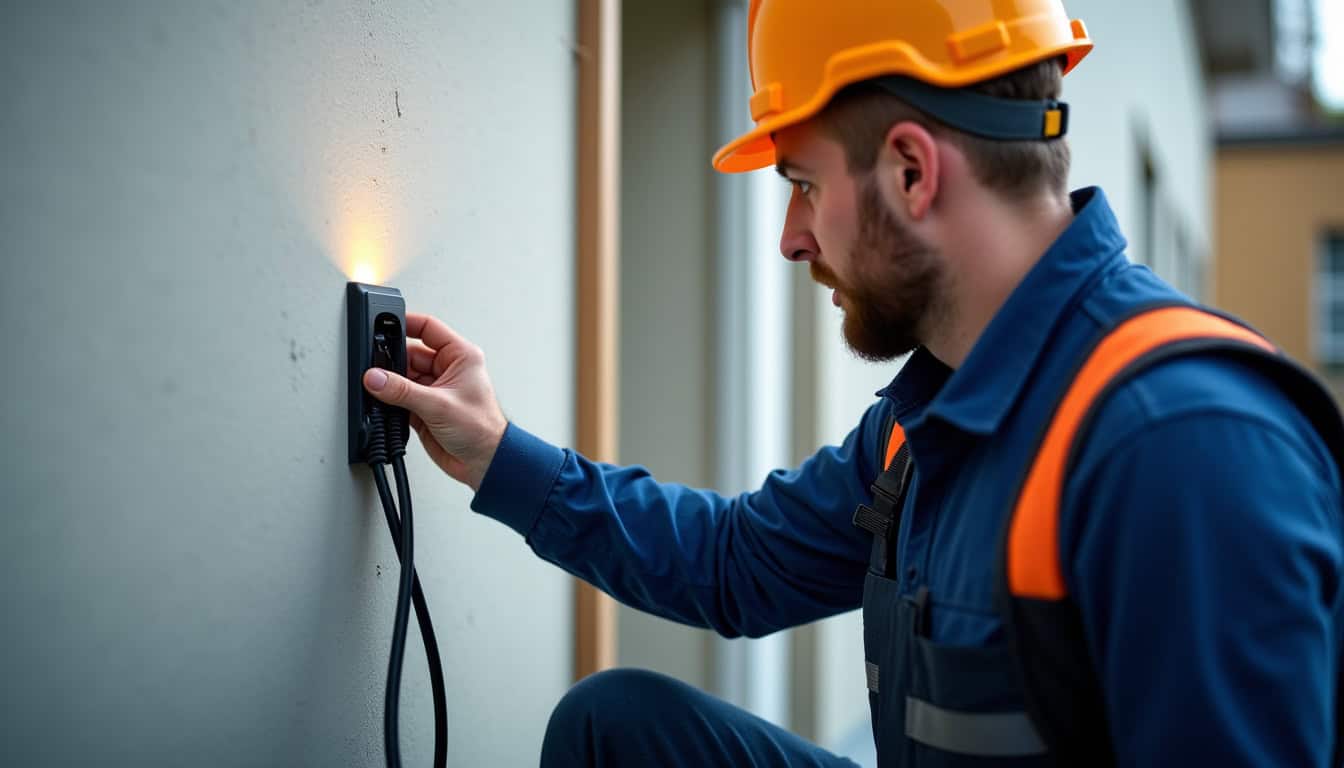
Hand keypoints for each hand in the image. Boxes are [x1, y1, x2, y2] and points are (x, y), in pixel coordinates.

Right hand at [363, 312, 507, 490]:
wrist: (483, 463)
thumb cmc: (482, 430)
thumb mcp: (439, 405)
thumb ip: (403, 391)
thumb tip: (376, 378)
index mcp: (460, 356)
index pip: (428, 328)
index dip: (405, 323)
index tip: (382, 323)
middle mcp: (447, 369)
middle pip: (409, 353)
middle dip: (391, 362)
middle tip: (375, 369)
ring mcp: (433, 388)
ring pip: (401, 377)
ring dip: (389, 384)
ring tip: (378, 390)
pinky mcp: (423, 407)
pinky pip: (399, 396)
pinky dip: (389, 400)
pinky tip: (383, 403)